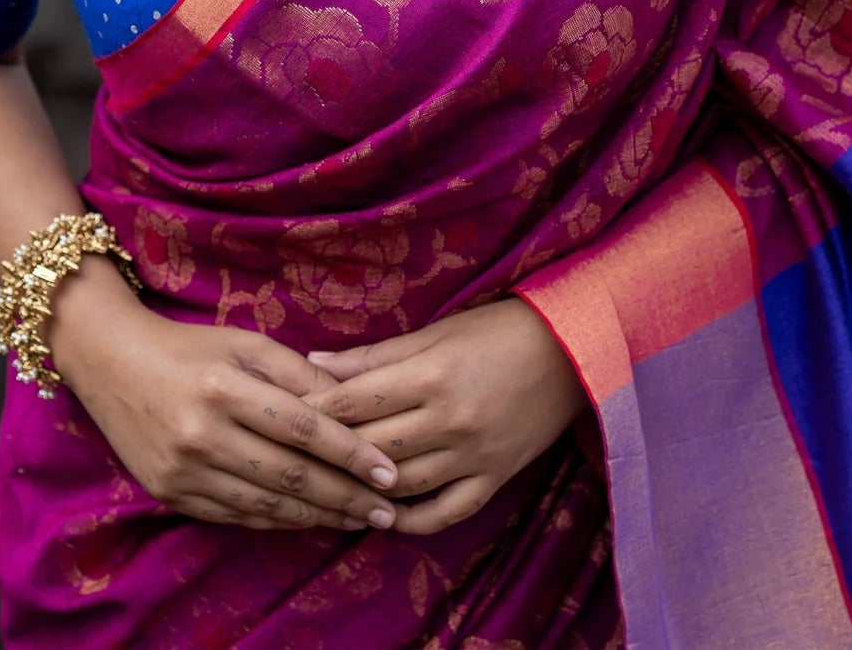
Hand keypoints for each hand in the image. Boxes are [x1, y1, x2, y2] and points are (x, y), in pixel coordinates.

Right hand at [49, 257, 400, 531]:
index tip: (390, 471)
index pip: (303, 429)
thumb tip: (353, 404)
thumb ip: (298, 374)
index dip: (351, 453)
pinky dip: (278, 521)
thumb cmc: (188, 346)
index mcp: (224, 387)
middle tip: (388, 509)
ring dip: (319, 516)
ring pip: (266, 504)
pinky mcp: (170, 494)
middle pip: (290, 475)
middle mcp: (202, 433)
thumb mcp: (245, 343)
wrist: (110, 363)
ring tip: (358, 519)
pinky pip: (236, 516)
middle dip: (346, 495)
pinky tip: (309, 519)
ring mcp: (183, 470)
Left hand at [301, 298, 586, 534]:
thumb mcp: (435, 332)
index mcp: (431, 375)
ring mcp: (473, 455)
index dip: (314, 410)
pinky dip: (412, 521)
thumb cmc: (496, 330)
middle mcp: (450, 420)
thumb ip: (375, 356)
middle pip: (372, 448)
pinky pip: (446, 513)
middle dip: (329, 453)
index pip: (356, 401)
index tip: (281, 414)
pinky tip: (384, 517)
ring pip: (402, 485)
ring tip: (328, 489)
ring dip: (363, 490)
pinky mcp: (494, 478)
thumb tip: (316, 363)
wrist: (570, 350)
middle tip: (292, 456)